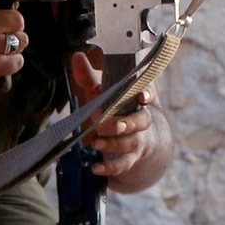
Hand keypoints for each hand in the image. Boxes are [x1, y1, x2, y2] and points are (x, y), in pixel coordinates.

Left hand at [68, 47, 158, 178]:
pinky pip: (123, 165)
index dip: (146, 95)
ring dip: (113, 144)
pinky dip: (110, 168)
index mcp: (138, 99)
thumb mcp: (102, 92)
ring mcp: (137, 140)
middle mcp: (141, 119)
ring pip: (131, 143)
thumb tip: (77, 56)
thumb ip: (89, 76)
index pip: (148, 93)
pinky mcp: (130, 158)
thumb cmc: (115, 110)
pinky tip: (95, 168)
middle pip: (141, 121)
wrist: (136, 141)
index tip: (141, 97)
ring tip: (95, 143)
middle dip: (125, 123)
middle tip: (108, 125)